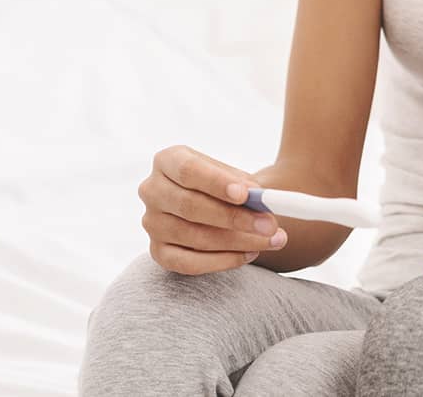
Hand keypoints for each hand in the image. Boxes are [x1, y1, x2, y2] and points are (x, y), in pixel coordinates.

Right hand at [138, 145, 287, 274]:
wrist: (214, 206)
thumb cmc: (224, 186)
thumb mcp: (232, 176)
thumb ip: (244, 185)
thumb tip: (259, 198)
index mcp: (167, 161)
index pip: (189, 170)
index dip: (217, 183)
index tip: (247, 194)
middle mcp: (152, 191)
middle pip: (190, 206)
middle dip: (235, 218)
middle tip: (269, 224)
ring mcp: (152, 223)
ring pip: (194, 236)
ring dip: (238, 241)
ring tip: (270, 240)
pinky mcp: (158, 252)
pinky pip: (190, 263)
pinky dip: (224, 261)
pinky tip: (250, 254)